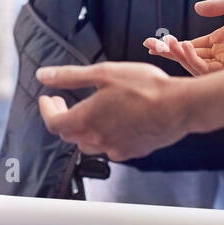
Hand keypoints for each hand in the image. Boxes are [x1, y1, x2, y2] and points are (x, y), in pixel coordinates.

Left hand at [36, 61, 190, 161]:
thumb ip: (70, 76)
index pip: (53, 123)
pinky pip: (109, 148)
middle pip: (68, 134)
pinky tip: (112, 123)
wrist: (179, 106)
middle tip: (63, 100)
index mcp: (87, 119)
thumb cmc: (145, 87)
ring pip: (87, 144)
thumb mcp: (104, 73)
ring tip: (87, 111)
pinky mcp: (133, 151)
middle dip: (62, 117)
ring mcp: (116, 148)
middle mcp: (98, 139)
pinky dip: (103, 137)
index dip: (47, 110)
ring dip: (81, 129)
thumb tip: (43, 76)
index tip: (48, 98)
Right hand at [144, 0, 223, 73]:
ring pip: (194, 67)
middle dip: (167, 53)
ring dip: (177, 56)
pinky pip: (207, 70)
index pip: (191, 47)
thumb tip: (196, 7)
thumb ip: (217, 6)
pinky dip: (192, 61)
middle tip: (149, 45)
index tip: (153, 41)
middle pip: (188, 58)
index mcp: (221, 42)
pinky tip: (184, 46)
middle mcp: (222, 55)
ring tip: (165, 43)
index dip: (171, 45)